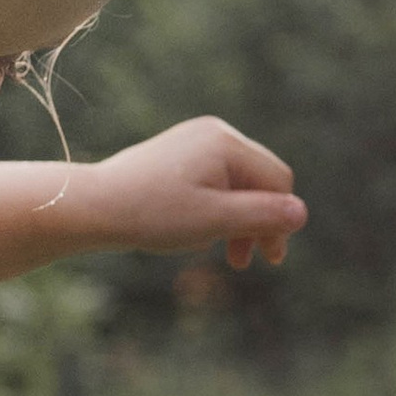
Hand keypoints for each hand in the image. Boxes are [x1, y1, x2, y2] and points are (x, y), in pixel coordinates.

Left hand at [76, 118, 306, 269]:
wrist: (95, 205)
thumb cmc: (153, 213)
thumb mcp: (215, 220)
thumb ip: (261, 216)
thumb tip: (301, 214)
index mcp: (227, 143)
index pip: (276, 181)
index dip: (280, 221)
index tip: (271, 258)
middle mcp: (214, 133)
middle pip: (258, 180)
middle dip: (258, 222)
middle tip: (249, 262)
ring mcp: (194, 141)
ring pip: (236, 183)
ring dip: (238, 220)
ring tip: (230, 256)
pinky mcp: (178, 155)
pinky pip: (214, 182)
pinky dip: (217, 209)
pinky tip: (203, 235)